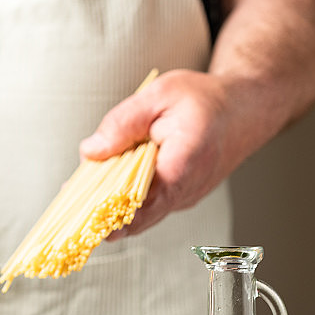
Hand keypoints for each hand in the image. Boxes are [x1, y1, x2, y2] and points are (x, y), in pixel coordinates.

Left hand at [80, 70, 251, 236]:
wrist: (245, 109)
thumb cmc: (204, 99)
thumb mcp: (159, 95)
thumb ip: (123, 122)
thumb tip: (90, 151)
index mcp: (182, 166)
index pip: (137, 203)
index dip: (105, 212)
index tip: (79, 214)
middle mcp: (185, 192)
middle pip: (134, 219)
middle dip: (100, 216)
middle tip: (69, 207)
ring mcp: (183, 200)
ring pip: (140, 218)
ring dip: (110, 211)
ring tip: (79, 198)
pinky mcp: (180, 199)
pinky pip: (148, 209)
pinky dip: (125, 204)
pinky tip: (103, 191)